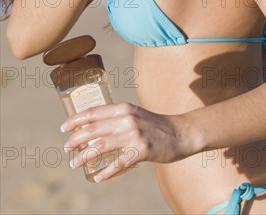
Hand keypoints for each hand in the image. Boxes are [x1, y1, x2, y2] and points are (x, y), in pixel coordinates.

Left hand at [61, 103, 198, 181]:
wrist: (181, 132)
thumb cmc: (155, 125)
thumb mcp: (135, 115)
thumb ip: (117, 119)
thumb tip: (93, 129)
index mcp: (124, 108)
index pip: (94, 112)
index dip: (76, 120)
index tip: (64, 127)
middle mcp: (127, 119)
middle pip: (94, 129)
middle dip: (76, 139)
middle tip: (66, 147)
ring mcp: (134, 134)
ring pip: (102, 146)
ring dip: (85, 156)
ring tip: (75, 163)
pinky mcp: (142, 150)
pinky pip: (119, 163)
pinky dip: (107, 171)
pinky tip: (98, 177)